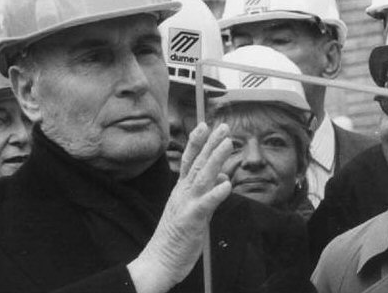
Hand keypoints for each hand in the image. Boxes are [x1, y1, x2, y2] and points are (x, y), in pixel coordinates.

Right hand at [127, 122, 232, 292]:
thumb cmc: (176, 236)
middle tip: (222, 126)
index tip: (204, 125)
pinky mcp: (192, 220)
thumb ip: (207, 191)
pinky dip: (217, 192)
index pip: (189, 160)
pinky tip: (227, 183)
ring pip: (203, 176)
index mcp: (181, 189)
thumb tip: (223, 176)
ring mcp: (187, 204)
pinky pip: (207, 204)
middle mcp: (183, 192)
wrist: (159, 261)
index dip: (196, 142)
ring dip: (216, 158)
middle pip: (197, 162)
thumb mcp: (193, 208)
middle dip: (210, 143)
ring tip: (228, 143)